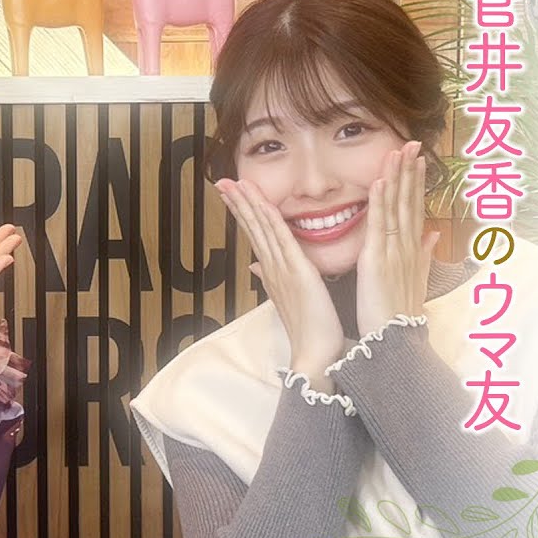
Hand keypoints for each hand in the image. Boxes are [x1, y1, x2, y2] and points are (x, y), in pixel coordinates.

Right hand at [216, 178, 344, 385]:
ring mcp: (281, 268)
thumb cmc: (310, 331)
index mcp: (272, 273)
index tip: (232, 196)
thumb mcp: (289, 300)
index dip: (242, 214)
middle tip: (222, 183)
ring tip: (234, 184)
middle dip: (237, 204)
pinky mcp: (296, 270)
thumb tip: (256, 267)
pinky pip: (279, 237)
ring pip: (261, 228)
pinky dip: (269, 217)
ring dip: (247, 204)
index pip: (255, 236)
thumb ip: (273, 279)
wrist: (315, 354)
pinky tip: (260, 201)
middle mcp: (271, 268)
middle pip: (251, 228)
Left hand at [356, 140, 440, 337]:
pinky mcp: (376, 259)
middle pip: (409, 202)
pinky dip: (380, 202)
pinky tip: (379, 181)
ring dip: (397, 178)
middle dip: (410, 172)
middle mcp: (406, 246)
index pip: (414, 208)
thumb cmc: (397, 313)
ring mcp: (393, 251)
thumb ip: (424, 255)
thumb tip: (434, 234)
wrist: (393, 339)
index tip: (417, 159)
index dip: (415, 183)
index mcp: (411, 249)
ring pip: (396, 207)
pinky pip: (379, 225)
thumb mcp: (414, 279)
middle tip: (412, 143)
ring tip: (399, 151)